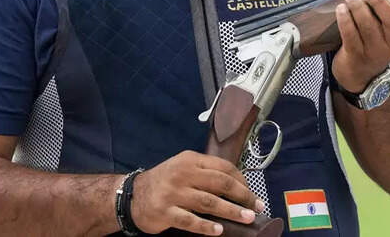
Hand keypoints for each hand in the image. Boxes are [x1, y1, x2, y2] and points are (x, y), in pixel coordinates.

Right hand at [130, 150, 265, 235]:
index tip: (252, 193)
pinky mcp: (165, 211)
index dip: (242, 181)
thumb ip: (206, 173)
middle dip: (243, 196)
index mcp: (191, 160)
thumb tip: (238, 187)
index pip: (223, 168)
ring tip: (246, 218)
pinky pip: (190, 220)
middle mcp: (183, 173)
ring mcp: (173, 193)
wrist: (133, 195)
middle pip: (220, 184)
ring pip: (209, 202)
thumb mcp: (184, 169)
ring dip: (231, 211)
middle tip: (257, 207)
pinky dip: (206, 226)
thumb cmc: (165, 183)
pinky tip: (219, 230)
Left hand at [332, 0, 389, 92]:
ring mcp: (376, 51)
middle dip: (381, 4)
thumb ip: (375, 0)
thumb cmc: (370, 37)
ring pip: (369, 28)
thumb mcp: (381, 25)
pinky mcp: (357, 56)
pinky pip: (351, 36)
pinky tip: (341, 9)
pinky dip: (345, 21)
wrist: (358, 73)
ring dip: (358, 9)